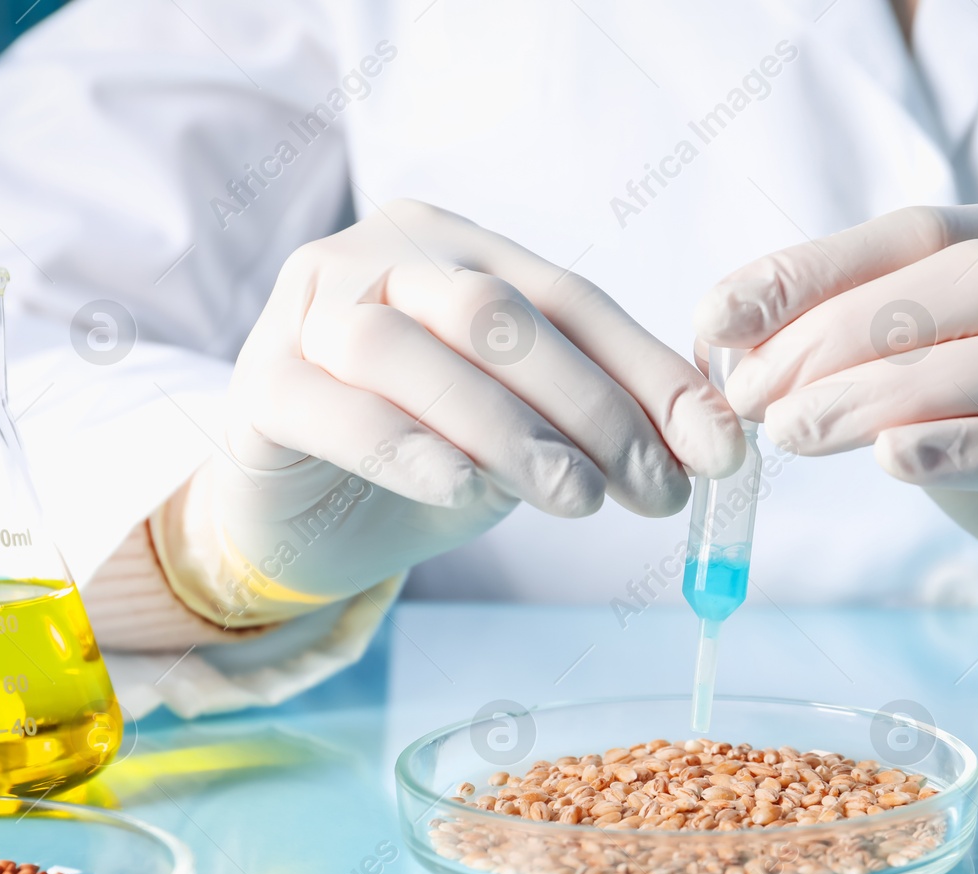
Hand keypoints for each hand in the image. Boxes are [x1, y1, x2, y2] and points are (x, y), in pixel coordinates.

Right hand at [162, 200, 742, 624]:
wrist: (293, 519)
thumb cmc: (422, 460)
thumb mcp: (524, 434)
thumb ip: (595, 420)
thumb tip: (709, 443)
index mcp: (457, 250)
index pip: (571, 300)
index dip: (651, 375)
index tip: (717, 450)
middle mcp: (380, 259)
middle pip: (498, 315)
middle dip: (592, 406)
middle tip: (650, 490)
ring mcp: (308, 313)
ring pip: (414, 349)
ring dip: (510, 428)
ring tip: (576, 500)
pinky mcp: (259, 386)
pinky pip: (334, 405)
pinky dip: (405, 446)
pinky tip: (461, 489)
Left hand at [694, 205, 977, 667]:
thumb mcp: (945, 381)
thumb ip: (874, 352)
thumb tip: (739, 350)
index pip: (920, 231)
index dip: (812, 271)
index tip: (717, 319)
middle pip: (974, 279)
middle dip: (845, 334)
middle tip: (757, 398)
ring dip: (892, 392)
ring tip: (798, 433)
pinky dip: (967, 448)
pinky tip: (891, 461)